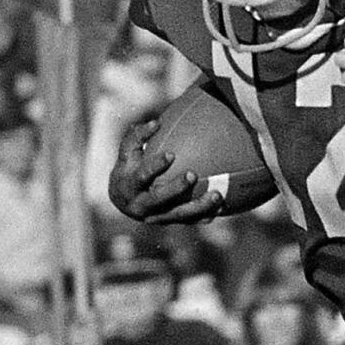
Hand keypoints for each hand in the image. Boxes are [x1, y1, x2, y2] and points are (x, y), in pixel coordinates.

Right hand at [108, 112, 227, 223]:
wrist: (123, 199)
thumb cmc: (128, 168)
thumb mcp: (127, 153)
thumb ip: (138, 137)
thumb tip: (157, 122)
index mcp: (130, 186)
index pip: (142, 175)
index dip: (155, 166)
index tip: (170, 154)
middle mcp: (141, 205)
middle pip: (159, 198)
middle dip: (176, 188)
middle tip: (193, 174)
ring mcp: (156, 217)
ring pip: (178, 214)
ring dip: (199, 206)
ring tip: (218, 195)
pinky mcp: (169, 223)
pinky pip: (189, 221)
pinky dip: (204, 215)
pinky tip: (220, 209)